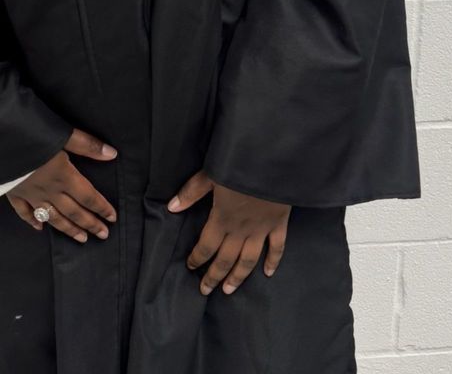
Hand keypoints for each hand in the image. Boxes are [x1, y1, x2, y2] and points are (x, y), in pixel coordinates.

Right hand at [7, 128, 117, 242]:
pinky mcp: (13, 194)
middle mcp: (49, 190)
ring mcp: (30, 195)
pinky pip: (24, 213)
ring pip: (53, 217)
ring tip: (81, 238)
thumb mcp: (62, 134)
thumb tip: (112, 154)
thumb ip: (87, 145)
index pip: (88, 196)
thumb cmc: (29, 133)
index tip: (112, 218)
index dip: (101, 208)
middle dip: (90, 223)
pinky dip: (33, 221)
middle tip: (103, 235)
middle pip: (74, 211)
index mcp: (64, 175)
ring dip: (68, 229)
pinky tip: (39, 228)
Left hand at [168, 169, 290, 295]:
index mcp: (222, 218)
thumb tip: (172, 207)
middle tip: (205, 290)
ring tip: (229, 290)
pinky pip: (277, 247)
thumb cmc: (238, 165)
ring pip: (248, 260)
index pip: (207, 246)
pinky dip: (273, 261)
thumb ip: (192, 192)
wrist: (271, 162)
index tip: (191, 266)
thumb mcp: (210, 174)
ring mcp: (261, 229)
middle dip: (214, 276)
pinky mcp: (278, 223)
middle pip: (225, 259)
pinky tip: (268, 273)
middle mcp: (241, 230)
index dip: (198, 257)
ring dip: (238, 277)